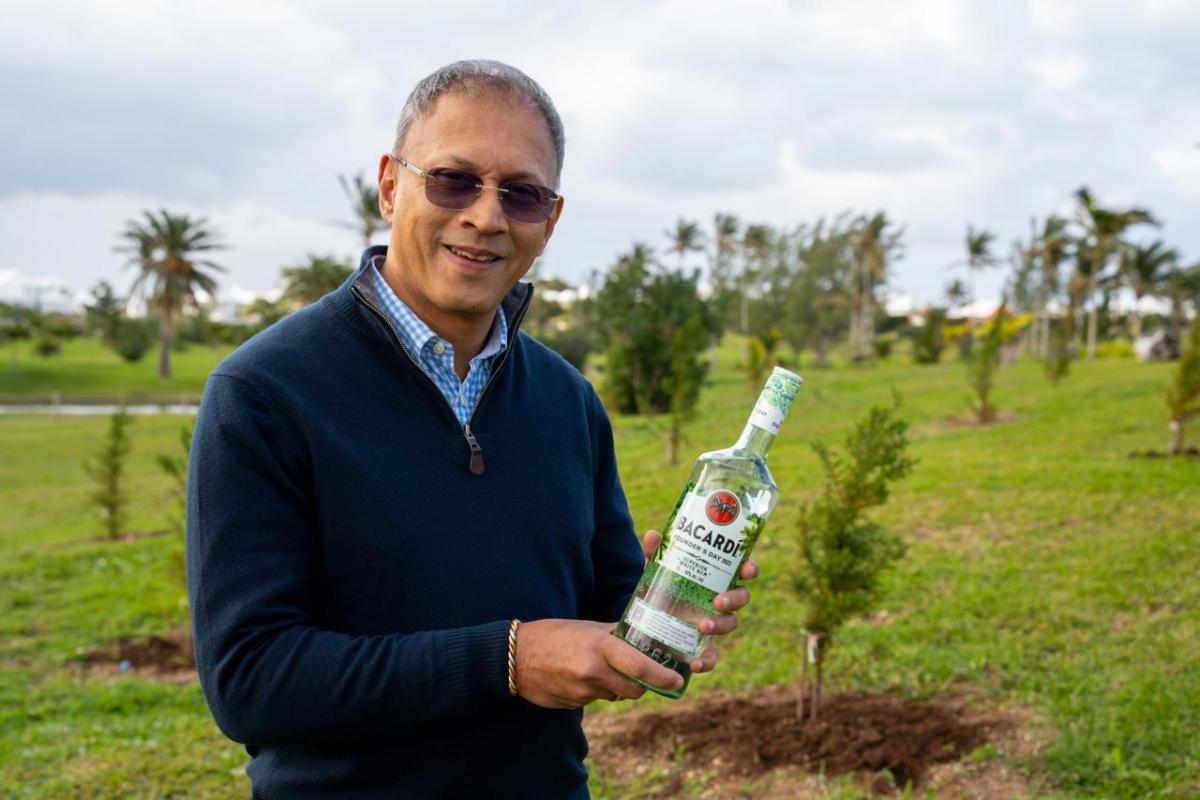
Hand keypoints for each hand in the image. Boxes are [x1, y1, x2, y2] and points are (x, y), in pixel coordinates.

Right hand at [514, 618, 683, 708]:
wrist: (516, 656)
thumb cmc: (554, 635)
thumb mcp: (587, 627)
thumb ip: (615, 634)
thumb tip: (643, 634)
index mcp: (600, 648)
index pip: (640, 666)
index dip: (663, 677)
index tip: (678, 680)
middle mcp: (593, 672)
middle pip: (633, 689)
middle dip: (641, 684)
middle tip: (641, 673)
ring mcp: (582, 691)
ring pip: (615, 695)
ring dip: (616, 686)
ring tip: (599, 668)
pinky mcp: (573, 704)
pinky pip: (596, 700)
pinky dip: (596, 691)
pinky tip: (580, 676)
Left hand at [640, 529, 757, 675]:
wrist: (647, 613)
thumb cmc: (663, 583)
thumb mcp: (658, 567)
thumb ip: (656, 552)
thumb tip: (653, 536)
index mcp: (718, 576)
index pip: (743, 570)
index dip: (750, 569)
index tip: (747, 570)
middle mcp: (720, 598)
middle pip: (741, 598)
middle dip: (734, 599)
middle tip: (718, 601)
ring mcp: (714, 622)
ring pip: (730, 624)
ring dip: (721, 625)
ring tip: (703, 626)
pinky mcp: (702, 644)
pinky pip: (712, 657)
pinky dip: (706, 662)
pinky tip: (694, 664)